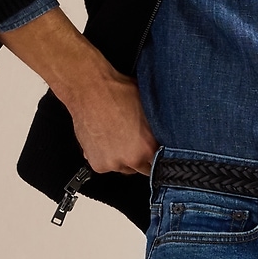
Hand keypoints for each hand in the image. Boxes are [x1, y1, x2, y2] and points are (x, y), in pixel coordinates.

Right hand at [0, 7, 156, 174]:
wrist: (90, 89)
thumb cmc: (120, 93)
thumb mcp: (150, 110)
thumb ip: (158, 132)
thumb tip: (166, 140)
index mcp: (149, 148)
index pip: (161, 164)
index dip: (157, 155)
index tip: (152, 149)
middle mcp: (132, 160)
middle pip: (142, 169)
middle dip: (140, 157)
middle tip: (133, 140)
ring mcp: (112, 163)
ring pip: (124, 167)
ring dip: (122, 157)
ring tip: (117, 137)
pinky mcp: (97, 164)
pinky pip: (107, 165)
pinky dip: (106, 156)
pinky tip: (106, 139)